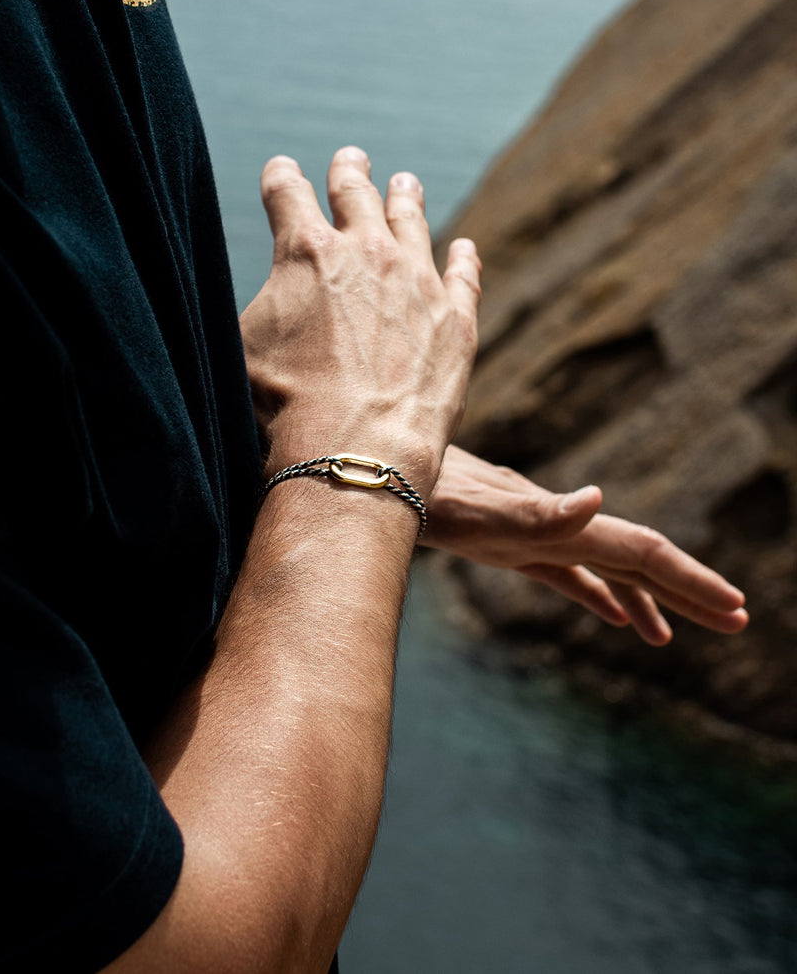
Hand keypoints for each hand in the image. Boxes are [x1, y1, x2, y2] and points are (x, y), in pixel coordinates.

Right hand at [240, 148, 480, 496]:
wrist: (354, 447)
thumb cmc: (284, 406)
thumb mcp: (244, 344)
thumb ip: (264, 302)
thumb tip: (271, 293)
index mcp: (307, 250)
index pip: (287, 192)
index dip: (281, 178)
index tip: (282, 171)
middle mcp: (367, 250)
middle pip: (356, 191)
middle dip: (348, 171)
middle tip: (351, 158)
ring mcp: (417, 280)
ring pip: (412, 221)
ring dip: (404, 198)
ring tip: (404, 184)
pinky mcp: (455, 318)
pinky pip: (463, 276)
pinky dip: (464, 259)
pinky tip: (465, 249)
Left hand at [424, 446, 747, 644]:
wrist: (376, 477)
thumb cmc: (421, 496)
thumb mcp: (474, 509)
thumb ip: (536, 511)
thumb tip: (598, 498)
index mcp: (559, 523)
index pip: (640, 552)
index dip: (688, 580)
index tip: (733, 610)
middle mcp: (555, 525)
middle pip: (634, 560)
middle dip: (685, 591)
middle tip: (736, 621)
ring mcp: (534, 534)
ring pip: (605, 569)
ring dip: (646, 599)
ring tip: (674, 635)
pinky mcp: (508, 544)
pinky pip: (567, 576)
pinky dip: (598, 595)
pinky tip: (611, 615)